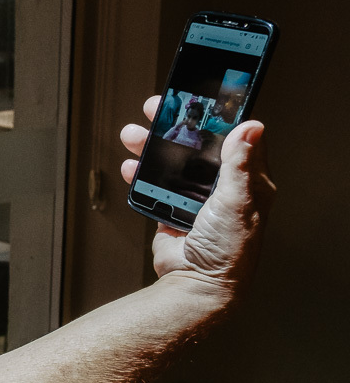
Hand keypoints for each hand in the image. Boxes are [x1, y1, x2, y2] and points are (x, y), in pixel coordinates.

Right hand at [120, 95, 275, 303]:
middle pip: (197, 145)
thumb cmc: (228, 250)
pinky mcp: (172, 212)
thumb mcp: (238, 201)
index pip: (234, 137)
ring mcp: (196, 200)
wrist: (197, 286)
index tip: (197, 96)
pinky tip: (131, 166)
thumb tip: (251, 126)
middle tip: (156, 108)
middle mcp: (223, 188)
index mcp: (248, 181)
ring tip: (132, 135)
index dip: (216, 115)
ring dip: (151, 147)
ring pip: (172, 163)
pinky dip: (140, 175)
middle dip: (174, 125)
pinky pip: (154, 187)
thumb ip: (240, 164)